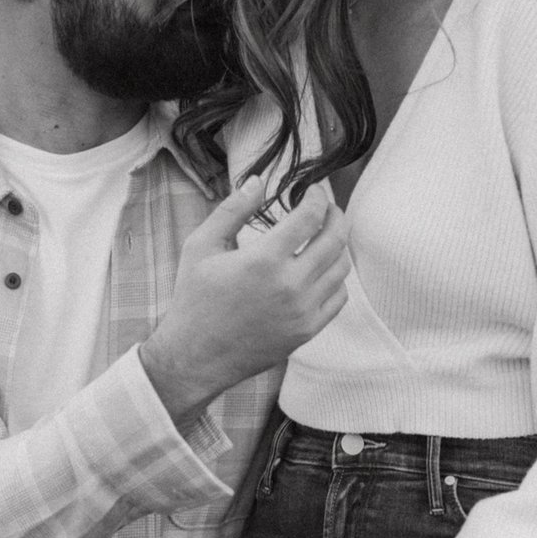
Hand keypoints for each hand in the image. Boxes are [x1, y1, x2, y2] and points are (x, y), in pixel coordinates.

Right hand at [140, 177, 348, 424]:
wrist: (195, 355)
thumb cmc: (194, 298)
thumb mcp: (201, 246)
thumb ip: (232, 210)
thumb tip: (258, 182)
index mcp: (264, 259)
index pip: (310, 217)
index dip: (318, 198)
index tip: (314, 192)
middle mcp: (290, 285)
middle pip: (335, 239)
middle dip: (336, 216)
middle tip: (329, 209)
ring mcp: (302, 311)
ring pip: (341, 268)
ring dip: (338, 246)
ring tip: (326, 237)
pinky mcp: (307, 331)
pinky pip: (339, 298)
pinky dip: (336, 279)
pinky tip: (322, 270)